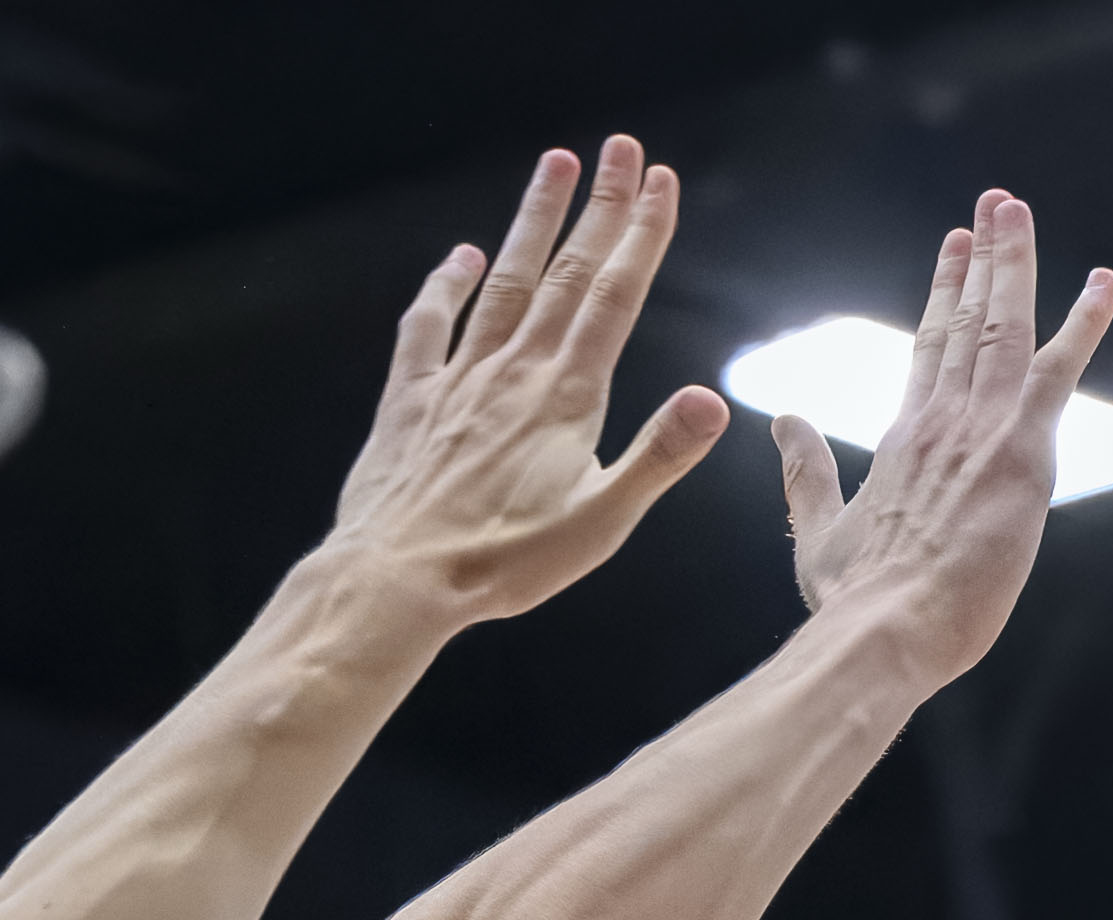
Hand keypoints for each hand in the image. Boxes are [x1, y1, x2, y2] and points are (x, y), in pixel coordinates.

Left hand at [320, 136, 728, 628]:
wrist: (397, 578)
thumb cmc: (503, 564)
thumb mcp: (600, 523)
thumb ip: (658, 458)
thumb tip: (714, 402)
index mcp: (567, 397)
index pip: (615, 297)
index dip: (641, 235)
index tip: (660, 181)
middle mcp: (515, 371)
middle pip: (567, 272)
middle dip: (598, 206)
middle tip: (620, 148)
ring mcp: (459, 379)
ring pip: (504, 281)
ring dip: (533, 222)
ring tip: (555, 164)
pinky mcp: (411, 400)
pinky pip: (428, 326)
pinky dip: (445, 286)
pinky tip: (461, 257)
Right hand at [774, 189, 1112, 686]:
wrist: (886, 628)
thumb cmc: (854, 600)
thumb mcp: (817, 532)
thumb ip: (804, 473)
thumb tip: (783, 422)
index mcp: (901, 438)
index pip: (927, 349)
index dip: (942, 293)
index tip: (952, 250)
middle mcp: (940, 418)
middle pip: (965, 320)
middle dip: (980, 257)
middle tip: (993, 204)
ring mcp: (980, 428)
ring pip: (1003, 324)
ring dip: (1013, 262)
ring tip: (1017, 209)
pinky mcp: (1020, 449)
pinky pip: (1058, 370)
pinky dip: (1084, 323)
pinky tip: (1105, 283)